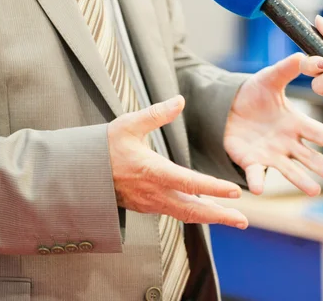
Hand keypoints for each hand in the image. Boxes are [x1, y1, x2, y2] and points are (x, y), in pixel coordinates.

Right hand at [108, 96, 248, 228]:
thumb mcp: (128, 124)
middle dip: (219, 216)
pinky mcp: (146, 206)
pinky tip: (206, 211)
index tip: (233, 191)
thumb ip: (156, 114)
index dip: (212, 188)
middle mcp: (153, 192)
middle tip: (243, 221)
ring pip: (185, 215)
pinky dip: (194, 214)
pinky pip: (174, 213)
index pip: (188, 182)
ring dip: (210, 218)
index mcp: (151, 170)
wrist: (80, 173)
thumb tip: (179, 100)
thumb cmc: (104, 146)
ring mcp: (149, 203)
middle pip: (192, 210)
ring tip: (232, 219)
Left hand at [224, 53, 322, 196]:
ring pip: (289, 169)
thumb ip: (291, 67)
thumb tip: (319, 58)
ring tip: (314, 191)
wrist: (227, 106)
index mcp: (295, 122)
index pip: (315, 131)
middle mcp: (287, 142)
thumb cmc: (254, 92)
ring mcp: (271, 154)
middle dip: (322, 167)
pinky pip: (256, 172)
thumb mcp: (271, 77)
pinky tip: (260, 188)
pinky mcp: (251, 161)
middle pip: (308, 156)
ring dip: (301, 180)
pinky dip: (258, 180)